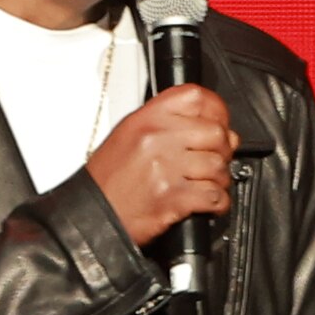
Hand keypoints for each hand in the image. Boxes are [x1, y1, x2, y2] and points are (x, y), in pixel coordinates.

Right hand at [85, 86, 238, 245]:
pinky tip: (209, 204)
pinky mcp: (173, 198)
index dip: (217, 110)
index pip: (196, 98)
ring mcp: (166, 168)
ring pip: (218, 166)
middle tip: (216, 160)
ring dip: (220, 179)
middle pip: (215, 133)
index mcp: (147, 119)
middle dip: (223, 150)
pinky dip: (218, 203)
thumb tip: (215, 128)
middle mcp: (157, 139)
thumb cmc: (108, 181)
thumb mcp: (129, 136)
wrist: (90, 216)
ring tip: (210, 184)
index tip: (220, 122)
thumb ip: (169, 125)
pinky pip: (213, 196)